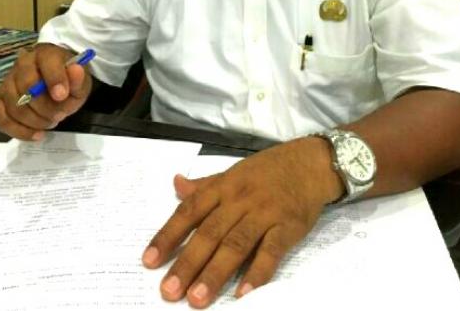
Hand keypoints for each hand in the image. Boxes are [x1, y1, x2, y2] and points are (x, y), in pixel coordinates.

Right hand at [0, 43, 92, 140]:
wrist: (58, 83)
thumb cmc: (69, 80)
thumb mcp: (81, 81)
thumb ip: (78, 79)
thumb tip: (75, 70)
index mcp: (46, 53)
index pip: (47, 63)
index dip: (54, 79)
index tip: (62, 96)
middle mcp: (22, 64)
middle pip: (26, 87)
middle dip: (46, 107)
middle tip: (60, 115)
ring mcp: (8, 82)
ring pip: (15, 106)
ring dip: (36, 121)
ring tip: (52, 121)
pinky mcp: (0, 100)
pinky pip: (3, 120)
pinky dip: (21, 131)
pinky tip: (38, 134)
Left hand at [142, 136, 343, 307]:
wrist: (309, 163)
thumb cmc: (268, 170)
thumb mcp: (233, 172)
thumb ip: (204, 184)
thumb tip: (175, 184)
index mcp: (223, 186)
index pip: (190, 211)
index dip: (168, 235)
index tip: (150, 260)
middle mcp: (240, 199)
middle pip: (209, 233)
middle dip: (187, 263)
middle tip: (169, 291)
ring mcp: (264, 212)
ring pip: (236, 244)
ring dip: (215, 272)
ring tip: (197, 299)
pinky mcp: (287, 226)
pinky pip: (271, 251)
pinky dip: (257, 273)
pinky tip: (242, 294)